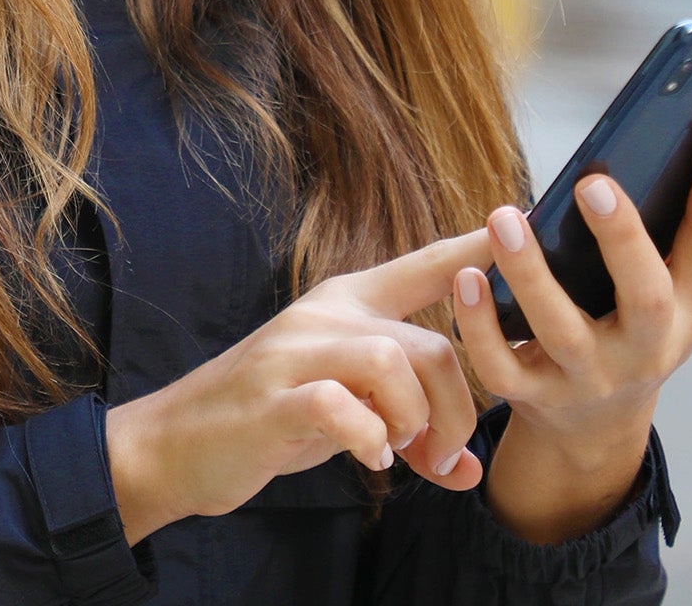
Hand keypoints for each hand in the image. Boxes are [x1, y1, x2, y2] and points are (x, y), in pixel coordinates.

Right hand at [106, 228, 492, 544]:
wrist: (178, 442)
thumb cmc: (271, 417)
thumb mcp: (346, 410)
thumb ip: (404, 422)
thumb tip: (470, 468)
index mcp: (344, 304)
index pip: (420, 267)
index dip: (469, 252)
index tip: (513, 224)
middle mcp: (325, 316)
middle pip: (428, 343)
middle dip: (456, 410)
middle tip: (442, 452)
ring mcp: (296, 353)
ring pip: (395, 362)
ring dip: (415, 421)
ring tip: (400, 450)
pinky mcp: (273, 398)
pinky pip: (344, 408)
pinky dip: (370, 441)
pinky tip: (367, 459)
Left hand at [450, 126, 691, 540]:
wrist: (594, 425)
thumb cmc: (632, 322)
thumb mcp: (676, 286)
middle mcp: (649, 349)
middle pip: (646, 300)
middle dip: (623, 240)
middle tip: (593, 182)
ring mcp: (592, 377)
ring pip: (563, 331)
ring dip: (531, 274)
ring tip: (503, 217)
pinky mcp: (537, 395)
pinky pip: (503, 367)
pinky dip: (480, 324)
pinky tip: (466, 277)